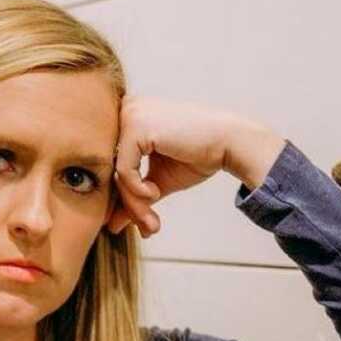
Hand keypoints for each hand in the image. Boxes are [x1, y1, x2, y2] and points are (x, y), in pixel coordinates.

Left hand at [106, 96, 280, 237]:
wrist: (229, 143)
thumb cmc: (196, 157)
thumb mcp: (158, 181)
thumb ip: (134, 197)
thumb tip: (112, 224)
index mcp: (128, 119)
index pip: (114, 165)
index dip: (124, 198)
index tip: (139, 223)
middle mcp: (125, 111)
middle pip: (112, 170)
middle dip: (128, 205)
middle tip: (146, 229)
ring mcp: (129, 116)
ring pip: (116, 173)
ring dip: (134, 204)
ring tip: (151, 220)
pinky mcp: (136, 126)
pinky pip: (124, 170)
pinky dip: (137, 189)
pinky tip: (154, 193)